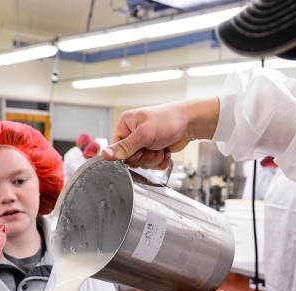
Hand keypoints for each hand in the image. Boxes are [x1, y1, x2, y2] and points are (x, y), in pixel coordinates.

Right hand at [102, 98, 219, 169]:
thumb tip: (105, 155)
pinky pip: (152, 165)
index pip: (117, 149)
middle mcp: (133, 134)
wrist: (190, 122)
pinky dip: (160, 161)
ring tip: (160, 147)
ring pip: (142, 164)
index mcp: (125, 126)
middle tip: (152, 147)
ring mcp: (144, 143)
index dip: (128, 155)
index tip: (138, 150)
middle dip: (144, 157)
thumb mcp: (143, 134)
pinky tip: (165, 150)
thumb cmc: (168, 120)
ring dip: (153, 159)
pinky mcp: (154, 150)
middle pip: (130, 159)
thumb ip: (124, 147)